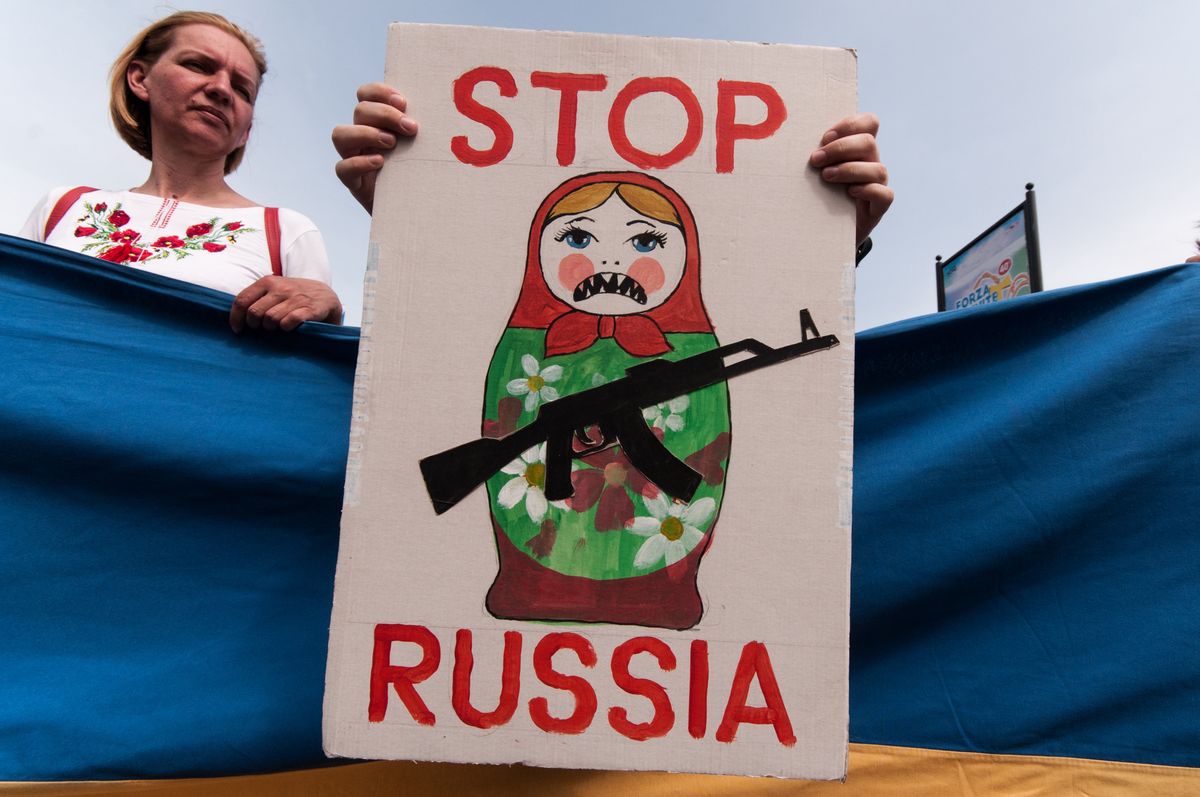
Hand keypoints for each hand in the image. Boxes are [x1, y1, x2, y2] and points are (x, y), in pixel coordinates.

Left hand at [230, 276, 342, 332]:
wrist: (326, 295)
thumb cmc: (294, 296)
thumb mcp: (274, 289)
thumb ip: (256, 297)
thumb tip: (235, 316)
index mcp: (267, 282)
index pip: (242, 300)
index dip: (236, 318)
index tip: (238, 329)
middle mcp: (280, 288)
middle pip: (254, 312)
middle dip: (254, 325)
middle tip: (260, 328)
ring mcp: (295, 298)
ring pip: (270, 319)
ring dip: (271, 328)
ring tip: (275, 327)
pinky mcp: (309, 309)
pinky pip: (289, 322)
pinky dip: (285, 328)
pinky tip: (288, 328)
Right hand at [332, 82, 418, 213]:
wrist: (418, 209)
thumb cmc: (422, 173)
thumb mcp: (422, 147)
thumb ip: (420, 128)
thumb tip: (437, 109)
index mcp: (377, 122)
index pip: (366, 94)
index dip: (380, 92)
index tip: (403, 102)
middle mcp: (362, 136)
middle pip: (359, 111)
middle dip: (385, 115)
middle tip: (411, 128)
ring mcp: (354, 158)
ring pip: (340, 134)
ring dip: (367, 133)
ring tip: (392, 143)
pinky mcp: (354, 182)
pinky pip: (342, 168)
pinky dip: (360, 162)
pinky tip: (381, 163)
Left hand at [809, 113, 892, 244]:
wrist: (824, 231)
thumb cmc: (816, 195)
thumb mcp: (815, 171)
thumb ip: (815, 155)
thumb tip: (793, 141)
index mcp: (858, 149)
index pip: (869, 123)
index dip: (850, 124)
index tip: (825, 137)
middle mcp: (871, 163)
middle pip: (868, 142)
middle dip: (840, 148)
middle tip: (816, 159)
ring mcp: (877, 185)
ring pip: (877, 168)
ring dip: (849, 169)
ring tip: (826, 177)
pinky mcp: (878, 207)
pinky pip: (884, 194)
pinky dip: (868, 190)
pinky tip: (849, 192)